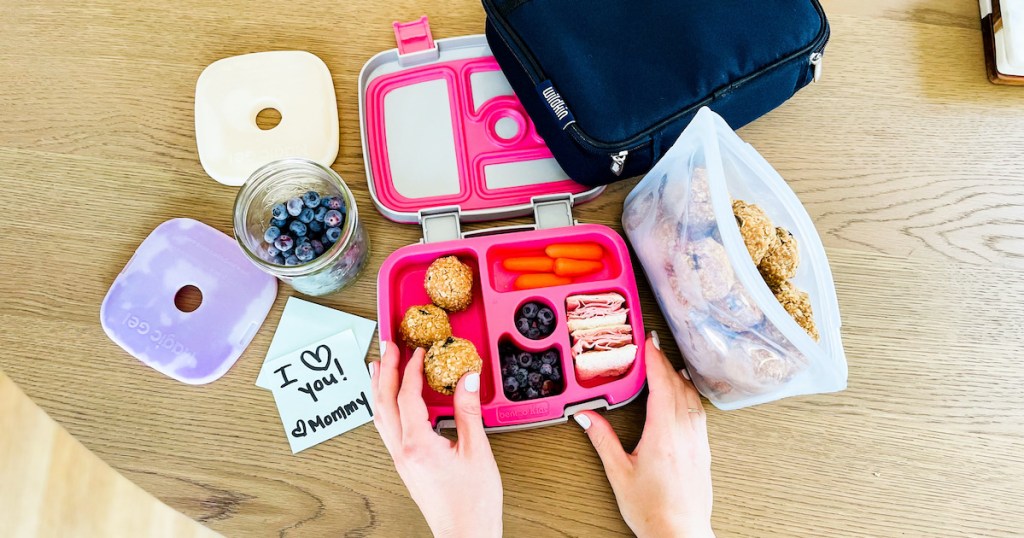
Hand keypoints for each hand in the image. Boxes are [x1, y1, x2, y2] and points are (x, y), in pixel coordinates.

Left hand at [369, 341, 502, 537]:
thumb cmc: (472, 502)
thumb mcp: (477, 451)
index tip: (419, 350)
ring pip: (380, 416)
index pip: (408, 396)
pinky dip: (385, 407)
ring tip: (379, 365)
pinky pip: (387, 429)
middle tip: (388, 345)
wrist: (464, 534)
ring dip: (378, 387)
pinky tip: (390, 401)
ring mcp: (401, 459)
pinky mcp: (406, 465)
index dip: (412, 369)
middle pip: (384, 402)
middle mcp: (403, 451)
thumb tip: (466, 379)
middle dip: (385, 370)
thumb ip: (468, 412)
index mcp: (418, 445)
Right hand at [574, 332, 713, 537]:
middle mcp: (685, 434)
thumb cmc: (653, 510)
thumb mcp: (619, 473)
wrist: (680, 534)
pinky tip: (685, 396)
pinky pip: (699, 413)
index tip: (648, 343)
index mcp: (663, 435)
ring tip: (669, 365)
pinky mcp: (703, 451)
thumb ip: (603, 440)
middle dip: (664, 363)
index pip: (661, 386)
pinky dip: (690, 396)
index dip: (654, 361)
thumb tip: (586, 417)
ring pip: (691, 398)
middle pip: (677, 386)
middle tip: (653, 346)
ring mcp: (698, 442)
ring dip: (679, 378)